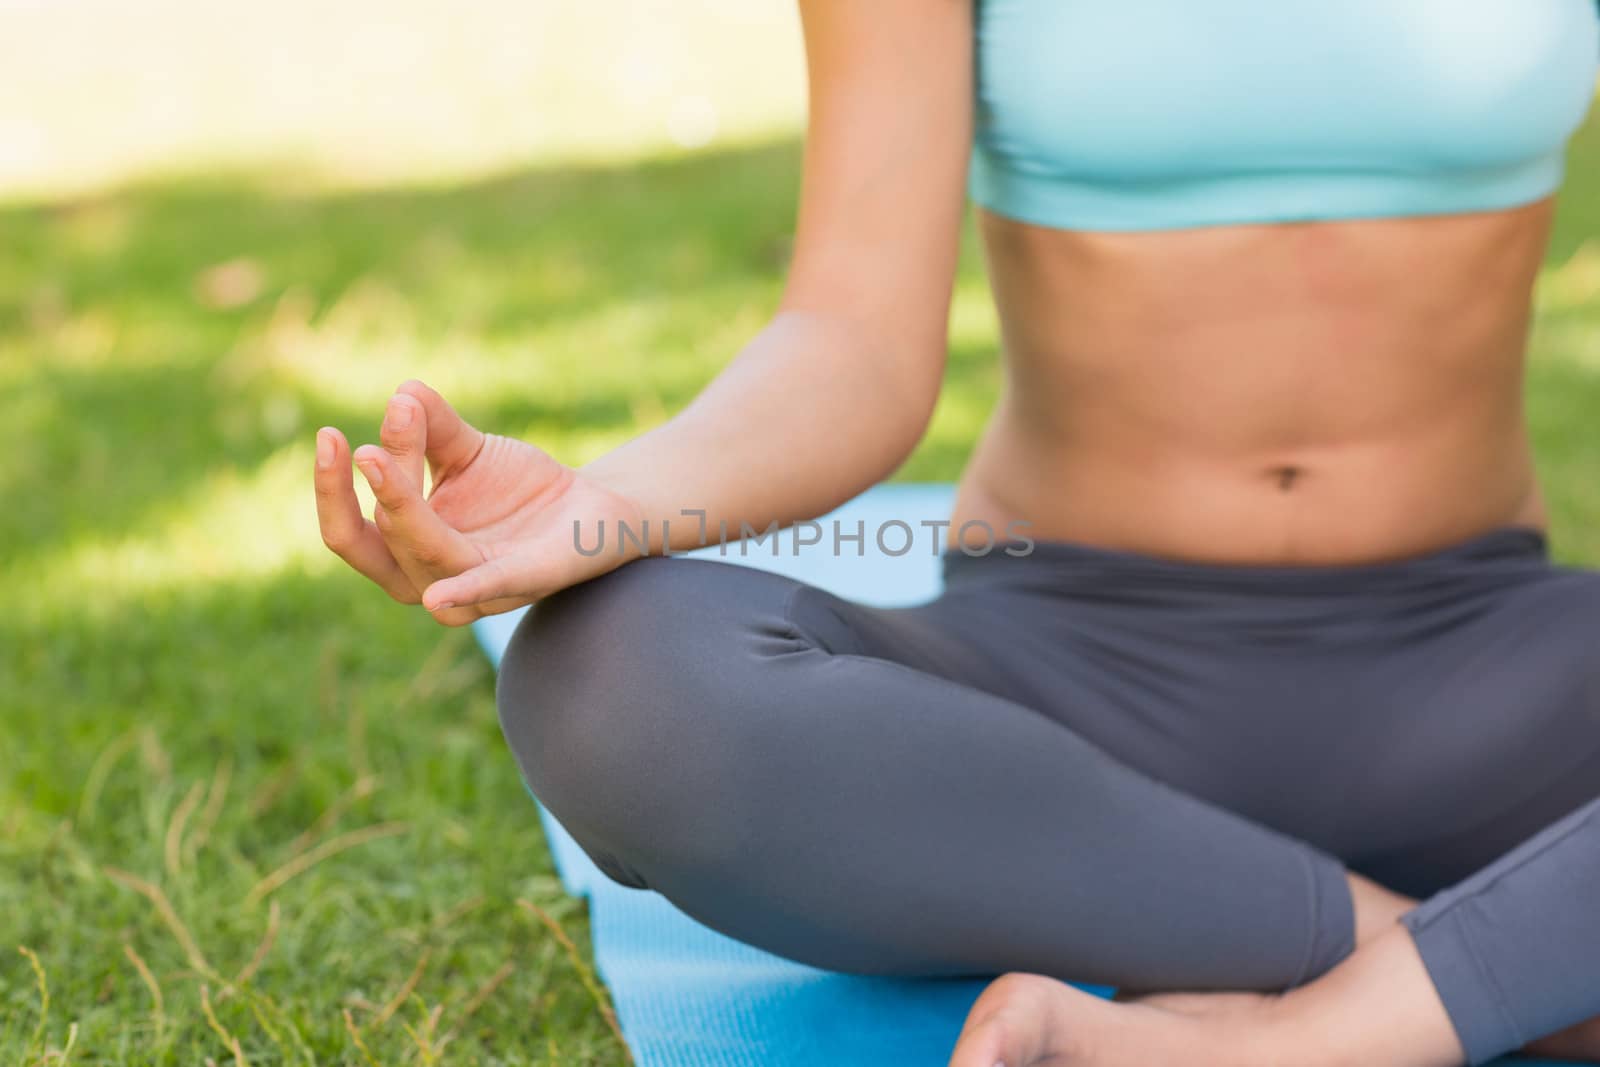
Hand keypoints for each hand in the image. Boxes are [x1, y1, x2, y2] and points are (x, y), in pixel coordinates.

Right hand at [314, 380, 645, 625]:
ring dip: (403, 509)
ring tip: (382, 459)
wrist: (591, 506)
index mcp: (406, 549)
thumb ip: (434, 426)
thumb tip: (403, 390)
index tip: (330, 435)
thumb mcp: (469, 450)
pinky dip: (466, 591)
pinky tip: (439, 598)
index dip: (333, 488)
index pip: (351, 530)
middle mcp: (432, 577)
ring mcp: (478, 588)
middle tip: (362, 448)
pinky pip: (491, 587)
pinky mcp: (527, 581)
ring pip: (426, 555)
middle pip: (381, 543)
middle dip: (367, 494)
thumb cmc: (518, 487)